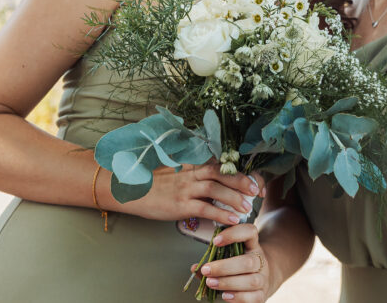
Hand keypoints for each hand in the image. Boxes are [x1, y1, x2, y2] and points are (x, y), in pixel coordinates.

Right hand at [121, 163, 263, 224]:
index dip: (240, 172)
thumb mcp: (176, 173)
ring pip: (215, 188)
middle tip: (257, 192)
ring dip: (235, 198)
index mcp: (192, 166)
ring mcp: (185, 188)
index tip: (255, 181)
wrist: (129, 189)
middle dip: (243, 182)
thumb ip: (194, 175)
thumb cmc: (152, 184)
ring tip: (249, 208)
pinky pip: (204, 208)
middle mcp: (190, 174)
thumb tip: (214, 182)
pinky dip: (220, 213)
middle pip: (222, 173)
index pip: (222, 165)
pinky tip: (232, 220)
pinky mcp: (179, 204)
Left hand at [192, 223, 272, 301]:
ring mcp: (263, 278)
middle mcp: (260, 260)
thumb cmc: (239, 266)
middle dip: (224, 267)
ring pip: (251, 281)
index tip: (215, 241)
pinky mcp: (262, 294)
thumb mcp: (229, 257)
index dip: (234, 234)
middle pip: (248, 262)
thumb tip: (195, 268)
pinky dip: (238, 297)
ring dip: (228, 283)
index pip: (249, 232)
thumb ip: (213, 260)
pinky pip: (254, 297)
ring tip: (211, 283)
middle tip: (206, 270)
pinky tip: (225, 295)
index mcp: (252, 245)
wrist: (261, 279)